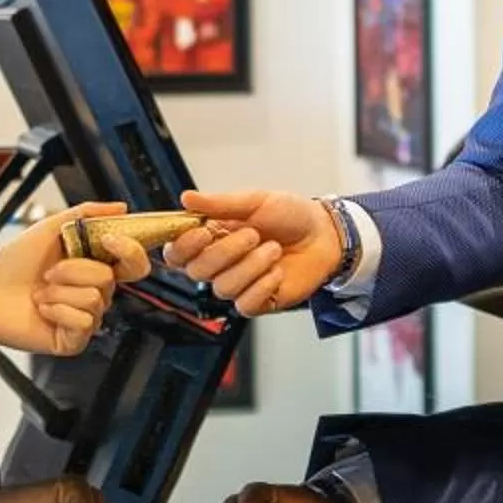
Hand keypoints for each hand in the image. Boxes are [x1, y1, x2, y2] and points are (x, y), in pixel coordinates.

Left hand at [0, 201, 150, 354]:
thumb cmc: (13, 264)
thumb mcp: (49, 228)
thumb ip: (85, 214)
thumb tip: (121, 207)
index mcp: (93, 265)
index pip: (132, 262)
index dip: (130, 249)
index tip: (109, 239)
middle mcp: (93, 292)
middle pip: (109, 278)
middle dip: (75, 269)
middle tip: (50, 270)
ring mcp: (85, 317)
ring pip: (95, 298)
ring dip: (60, 290)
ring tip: (41, 291)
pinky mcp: (74, 339)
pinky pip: (83, 321)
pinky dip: (57, 310)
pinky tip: (42, 308)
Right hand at [165, 190, 344, 316]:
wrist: (324, 235)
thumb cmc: (290, 215)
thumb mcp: (256, 200)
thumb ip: (220, 203)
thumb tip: (187, 198)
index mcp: (212, 237)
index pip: (178, 252)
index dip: (184, 246)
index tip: (204, 232)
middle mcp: (220, 264)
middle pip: (198, 271)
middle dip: (226, 252)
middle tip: (254, 234)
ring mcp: (238, 284)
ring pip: (223, 288)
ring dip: (251, 266)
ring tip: (273, 249)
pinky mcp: (257, 301)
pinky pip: (245, 304)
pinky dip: (263, 285)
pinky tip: (277, 271)